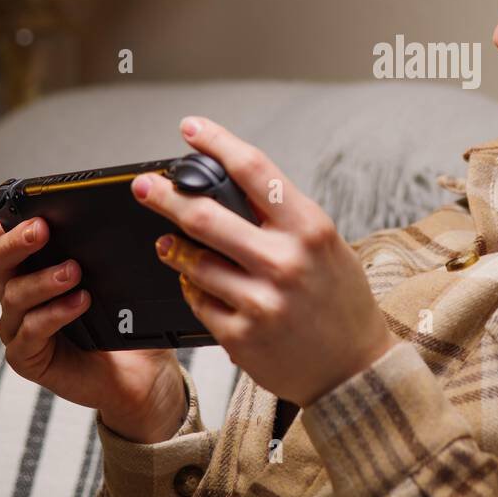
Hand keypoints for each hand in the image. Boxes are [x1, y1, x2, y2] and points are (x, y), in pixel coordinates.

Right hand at [0, 177, 187, 443]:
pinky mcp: (26, 356)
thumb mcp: (116, 273)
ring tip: (74, 272)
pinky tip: (79, 302)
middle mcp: (16, 291)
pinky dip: (54, 314)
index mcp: (31, 265)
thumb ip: (104, 245)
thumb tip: (120, 204)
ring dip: (44, 279)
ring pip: (14, 294)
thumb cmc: (125, 317)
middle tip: (42, 229)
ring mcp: (17, 325)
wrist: (140, 371)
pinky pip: (30, 331)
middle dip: (17, 241)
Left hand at [131, 116, 398, 407]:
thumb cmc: (338, 299)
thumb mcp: (325, 245)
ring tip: (166, 243)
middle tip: (143, 185)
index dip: (216, 143)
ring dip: (172, 248)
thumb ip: (281, 219)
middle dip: (165, 195)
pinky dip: (191, 288)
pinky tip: (194, 284)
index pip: (254, 169)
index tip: (190, 128)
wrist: (354, 369)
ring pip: (194, 262)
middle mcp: (285, 261)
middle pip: (206, 215)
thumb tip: (225, 186)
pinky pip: (198, 300)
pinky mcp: (242, 336)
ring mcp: (261, 301)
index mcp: (309, 228)